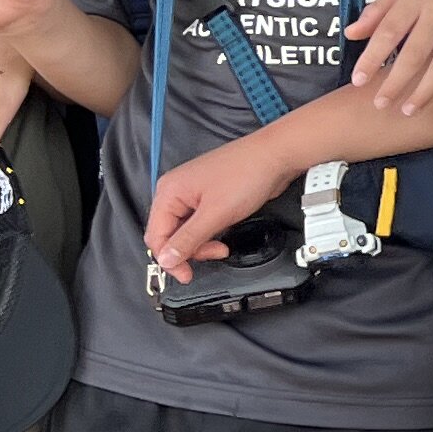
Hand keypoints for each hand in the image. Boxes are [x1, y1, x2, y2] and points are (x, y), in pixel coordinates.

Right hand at [148, 137, 296, 274]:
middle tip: (214, 253)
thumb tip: (166, 259)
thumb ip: (188, 239)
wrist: (276, 156)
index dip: (168, 259)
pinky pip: (201, 224)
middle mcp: (177, 191)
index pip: (155, 235)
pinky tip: (224, 231)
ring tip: (222, 245)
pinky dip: (210, 233)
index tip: (185, 275)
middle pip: (170, 234)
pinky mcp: (209, 197)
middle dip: (190, 249)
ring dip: (202, 243)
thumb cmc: (247, 173)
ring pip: (186, 231)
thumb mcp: (216, 214)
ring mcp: (193, 194)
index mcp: (169, 191)